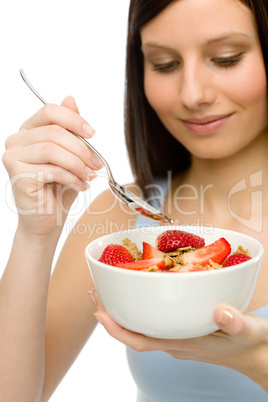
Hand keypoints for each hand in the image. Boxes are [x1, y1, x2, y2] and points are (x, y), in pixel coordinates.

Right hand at [2, 97, 101, 237]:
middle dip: (82, 149)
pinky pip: (52, 169)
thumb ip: (70, 129)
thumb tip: (71, 99)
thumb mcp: (70, 155)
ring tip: (88, 177)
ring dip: (78, 164)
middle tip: (96, 165)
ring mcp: (13, 157)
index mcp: (29, 130)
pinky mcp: (18, 175)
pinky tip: (80, 186)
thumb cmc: (59, 188)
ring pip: (53, 149)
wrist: (48, 220)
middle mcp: (16, 141)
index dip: (74, 120)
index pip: (50, 111)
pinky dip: (72, 178)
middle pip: (54, 131)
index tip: (92, 134)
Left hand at [90, 288, 267, 391]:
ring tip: (114, 288)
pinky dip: (145, 307)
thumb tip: (219, 313)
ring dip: (126, 310)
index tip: (99, 311)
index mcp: (183, 344)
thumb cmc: (253, 346)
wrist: (261, 357)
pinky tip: (147, 291)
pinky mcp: (186, 331)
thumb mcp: (250, 332)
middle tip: (97, 291)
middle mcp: (175, 342)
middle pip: (134, 332)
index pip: (139, 341)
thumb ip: (236, 323)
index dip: (116, 328)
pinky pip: (157, 321)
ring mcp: (180, 338)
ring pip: (144, 326)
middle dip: (112, 315)